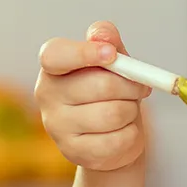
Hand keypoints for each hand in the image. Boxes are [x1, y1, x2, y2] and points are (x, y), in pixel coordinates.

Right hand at [35, 21, 149, 170]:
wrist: (114, 137)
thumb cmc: (112, 93)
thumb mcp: (113, 62)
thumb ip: (108, 41)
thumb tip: (103, 34)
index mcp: (52, 67)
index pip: (55, 55)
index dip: (84, 53)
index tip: (112, 54)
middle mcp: (46, 95)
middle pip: (99, 86)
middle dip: (130, 86)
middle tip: (140, 88)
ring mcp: (56, 126)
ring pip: (113, 114)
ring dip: (132, 111)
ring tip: (127, 111)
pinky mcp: (74, 151)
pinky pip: (118, 140)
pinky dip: (131, 135)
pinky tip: (123, 132)